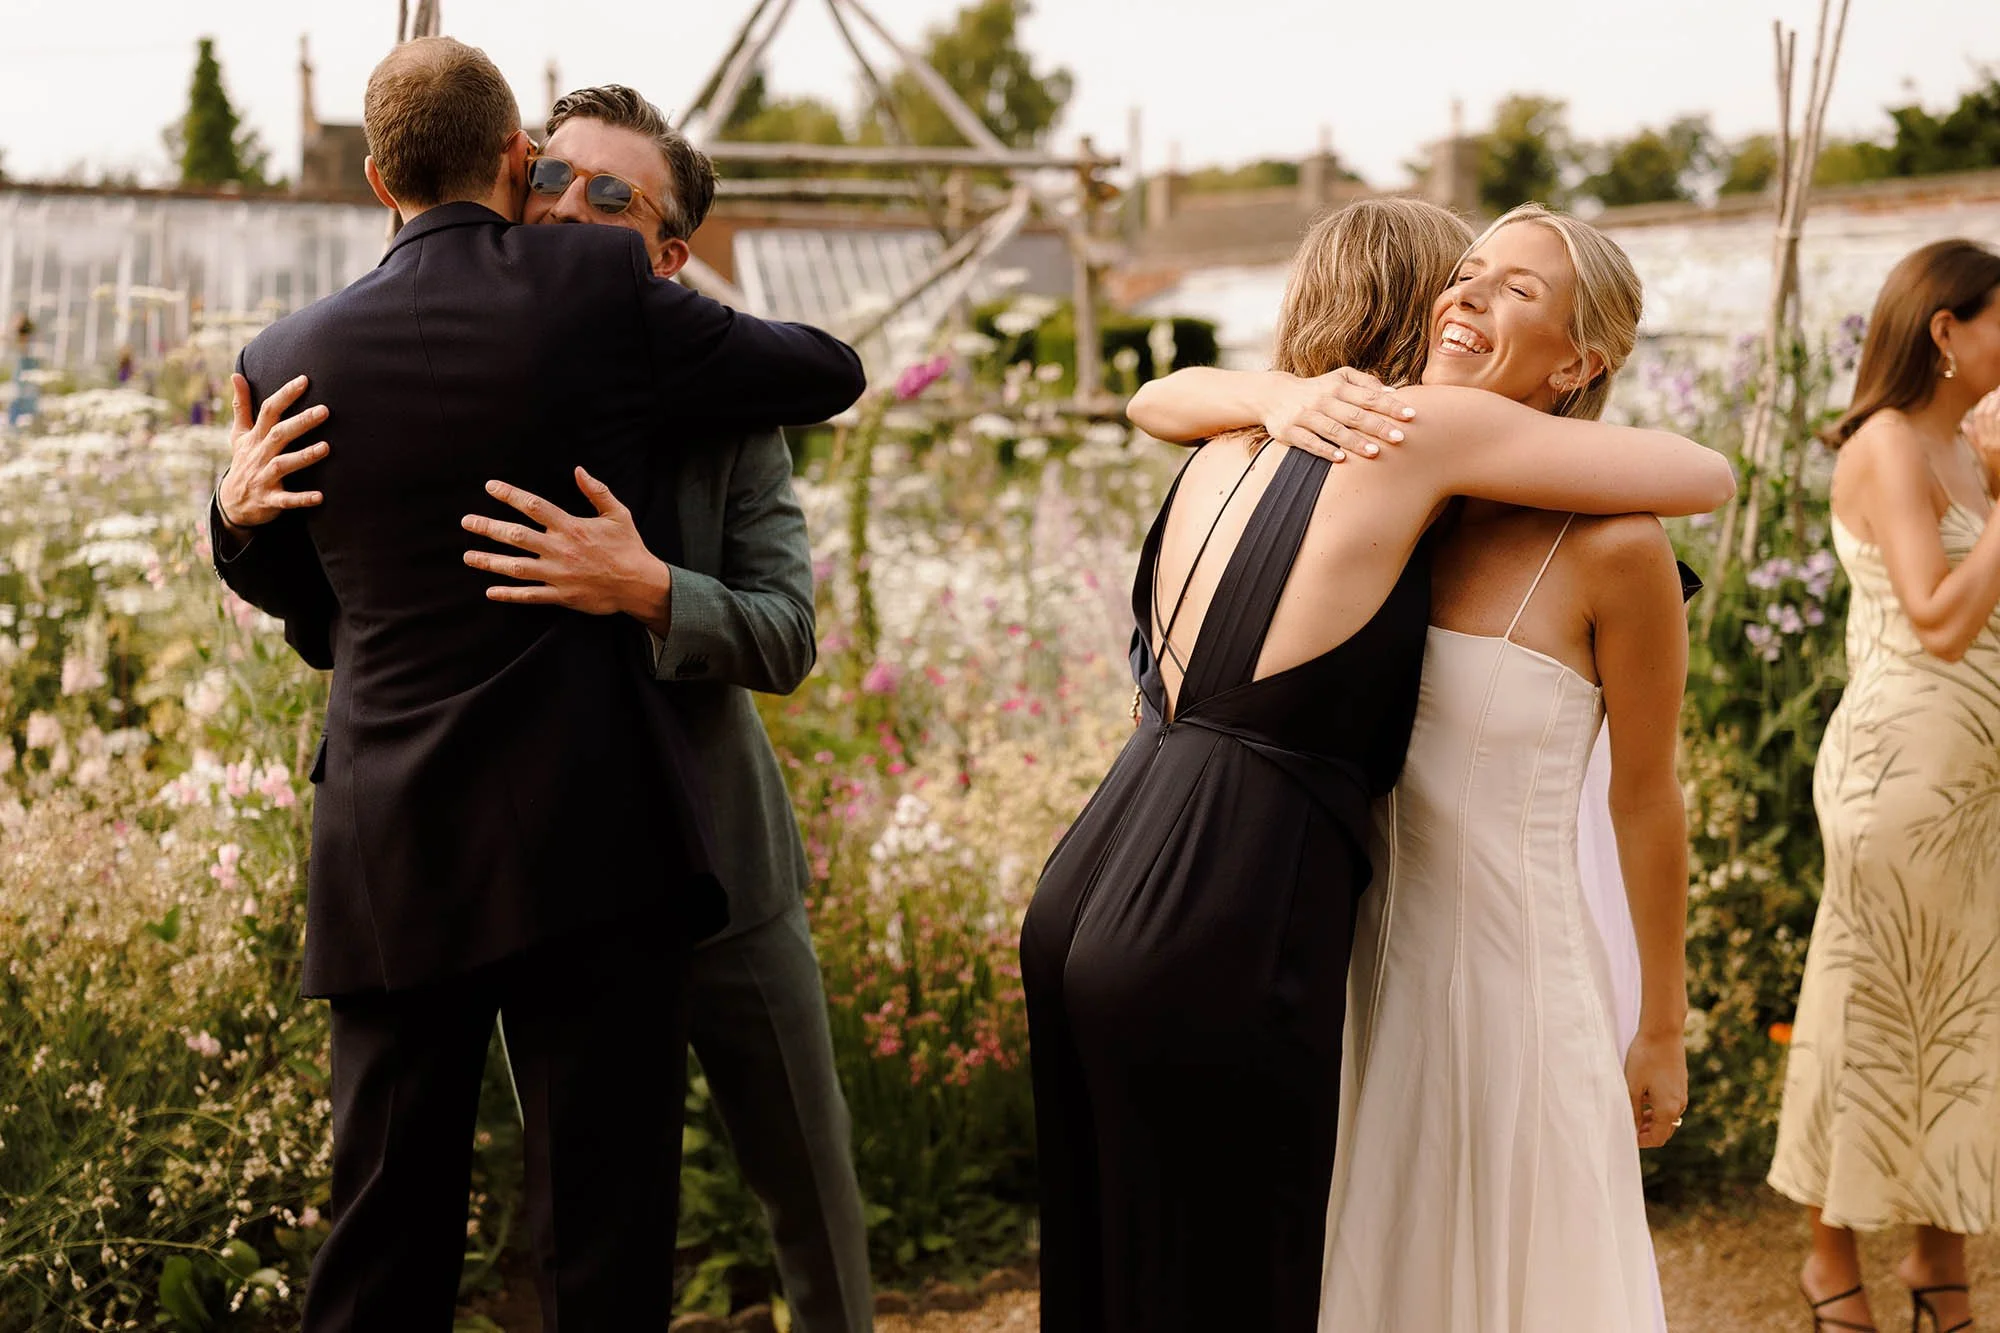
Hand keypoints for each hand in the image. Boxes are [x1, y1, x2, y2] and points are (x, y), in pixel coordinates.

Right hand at [217, 374, 330, 531]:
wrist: (232, 503)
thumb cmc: (244, 461)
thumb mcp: (239, 434)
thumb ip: (242, 406)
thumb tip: (236, 374)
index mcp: (254, 437)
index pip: (268, 411)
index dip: (285, 395)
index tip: (304, 380)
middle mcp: (259, 455)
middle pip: (279, 435)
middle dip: (300, 422)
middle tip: (325, 410)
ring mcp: (263, 477)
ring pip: (283, 465)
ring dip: (303, 457)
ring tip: (326, 447)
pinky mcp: (270, 500)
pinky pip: (286, 500)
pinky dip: (301, 499)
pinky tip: (320, 497)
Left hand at [461, 468, 672, 630]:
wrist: (639, 584)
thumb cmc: (629, 547)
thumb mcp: (618, 514)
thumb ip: (597, 491)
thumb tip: (579, 470)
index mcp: (571, 527)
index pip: (534, 507)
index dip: (510, 495)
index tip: (490, 487)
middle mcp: (560, 550)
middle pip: (516, 536)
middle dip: (488, 528)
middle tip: (466, 522)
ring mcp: (558, 575)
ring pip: (516, 567)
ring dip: (490, 561)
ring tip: (468, 556)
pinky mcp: (562, 595)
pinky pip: (530, 596)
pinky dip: (509, 595)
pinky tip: (490, 591)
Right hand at [1256, 367, 1415, 463]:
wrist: (1273, 395)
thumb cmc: (1316, 389)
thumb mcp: (1338, 378)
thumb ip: (1365, 382)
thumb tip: (1392, 392)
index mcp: (1338, 387)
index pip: (1369, 396)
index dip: (1390, 405)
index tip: (1410, 415)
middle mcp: (1323, 400)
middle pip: (1354, 414)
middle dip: (1378, 426)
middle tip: (1400, 437)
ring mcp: (1306, 416)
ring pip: (1333, 429)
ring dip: (1354, 441)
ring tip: (1375, 452)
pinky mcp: (1291, 431)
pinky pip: (1309, 442)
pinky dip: (1325, 449)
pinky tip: (1341, 458)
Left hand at [1625, 1028, 1688, 1149]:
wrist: (1663, 1032)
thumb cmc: (1644, 1058)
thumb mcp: (1632, 1086)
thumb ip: (1633, 1111)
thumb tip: (1632, 1130)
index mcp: (1668, 1109)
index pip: (1657, 1139)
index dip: (1641, 1142)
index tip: (1626, 1137)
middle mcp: (1679, 1105)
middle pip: (1664, 1131)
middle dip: (1646, 1133)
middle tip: (1627, 1127)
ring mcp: (1682, 1095)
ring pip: (1667, 1118)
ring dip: (1651, 1121)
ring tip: (1633, 1114)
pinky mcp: (1680, 1085)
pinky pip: (1670, 1105)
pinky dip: (1657, 1109)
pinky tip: (1642, 1099)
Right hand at [1964, 386, 1999, 480]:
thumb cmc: (1999, 472)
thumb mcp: (1985, 456)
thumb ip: (1975, 439)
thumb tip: (1964, 424)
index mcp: (1983, 444)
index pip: (1978, 417)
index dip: (1985, 402)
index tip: (1993, 393)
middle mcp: (1990, 443)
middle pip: (1988, 414)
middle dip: (1995, 398)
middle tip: (1999, 390)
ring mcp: (1999, 444)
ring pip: (1997, 417)